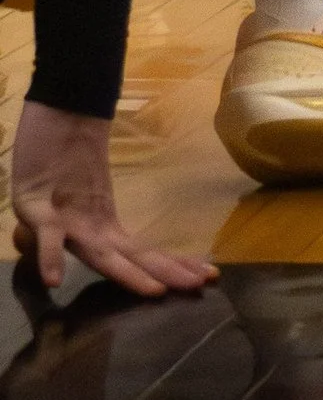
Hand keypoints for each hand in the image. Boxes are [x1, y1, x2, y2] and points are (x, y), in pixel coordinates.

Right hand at [11, 102, 214, 298]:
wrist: (60, 108)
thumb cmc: (62, 159)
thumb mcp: (70, 205)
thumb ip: (77, 231)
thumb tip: (78, 259)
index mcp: (102, 227)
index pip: (140, 254)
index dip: (170, 268)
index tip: (207, 277)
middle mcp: (91, 226)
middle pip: (130, 256)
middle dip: (164, 272)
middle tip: (201, 284)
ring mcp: (68, 218)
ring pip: (100, 252)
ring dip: (129, 272)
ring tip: (156, 291)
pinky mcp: (39, 208)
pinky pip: (45, 236)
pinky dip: (48, 256)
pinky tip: (54, 281)